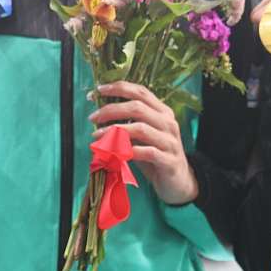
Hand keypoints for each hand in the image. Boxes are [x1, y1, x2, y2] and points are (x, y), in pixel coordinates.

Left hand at [88, 82, 196, 205]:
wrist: (177, 182)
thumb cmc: (155, 156)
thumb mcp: (141, 137)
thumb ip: (127, 124)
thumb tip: (100, 114)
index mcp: (162, 112)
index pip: (141, 92)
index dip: (119, 88)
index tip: (98, 90)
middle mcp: (168, 123)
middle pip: (137, 108)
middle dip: (111, 110)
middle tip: (93, 117)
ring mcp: (170, 141)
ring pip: (140, 129)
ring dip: (114, 131)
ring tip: (97, 136)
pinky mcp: (169, 160)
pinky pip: (147, 152)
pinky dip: (129, 151)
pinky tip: (115, 153)